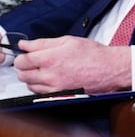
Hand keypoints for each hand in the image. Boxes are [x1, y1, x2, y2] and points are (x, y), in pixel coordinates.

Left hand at [14, 36, 131, 93]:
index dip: (23, 55)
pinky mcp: (59, 95)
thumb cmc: (93, 54)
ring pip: (29, 85)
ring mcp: (54, 87)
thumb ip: (43, 43)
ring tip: (46, 69)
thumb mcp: (68, 41)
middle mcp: (50, 75)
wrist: (109, 69)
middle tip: (36, 61)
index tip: (27, 54)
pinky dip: (41, 86)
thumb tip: (25, 44)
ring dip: (33, 77)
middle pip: (22, 74)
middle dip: (26, 67)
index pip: (22, 60)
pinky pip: (40, 93)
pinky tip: (51, 78)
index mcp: (51, 58)